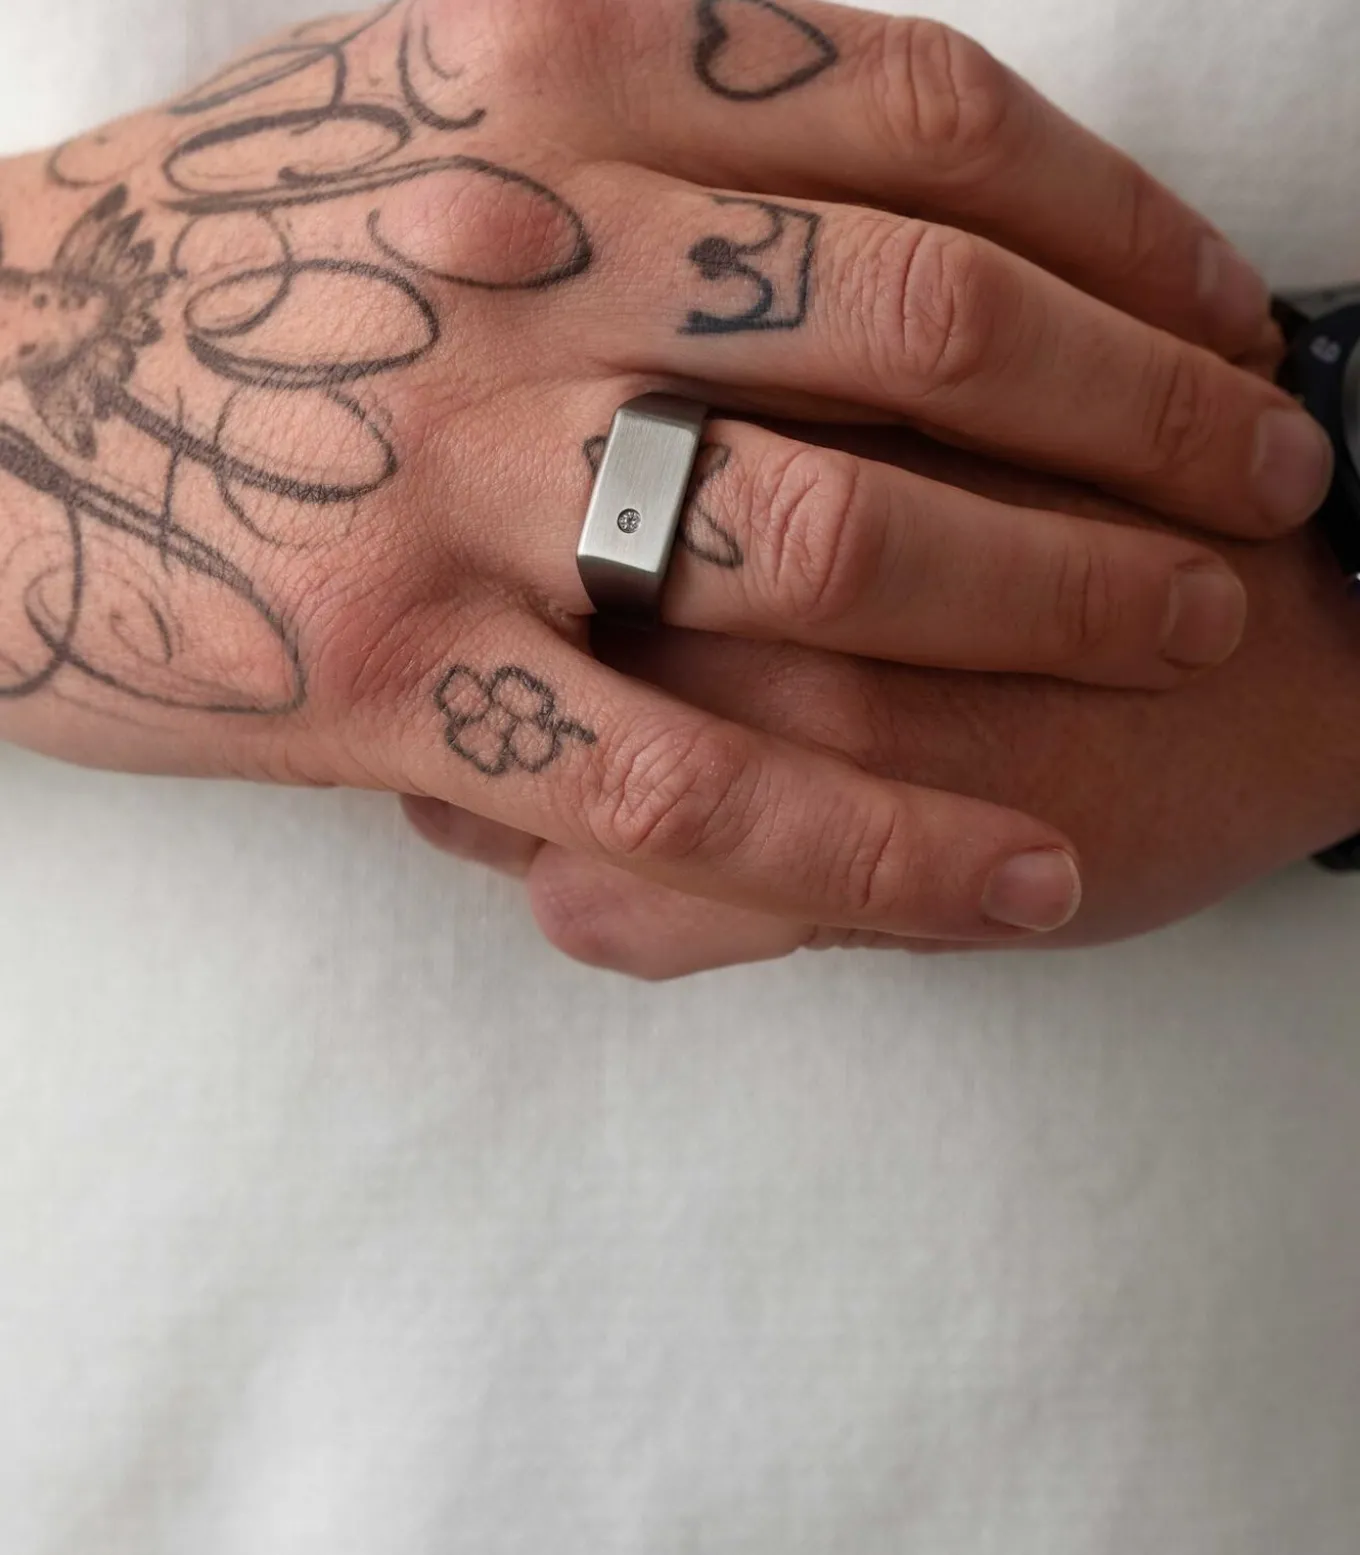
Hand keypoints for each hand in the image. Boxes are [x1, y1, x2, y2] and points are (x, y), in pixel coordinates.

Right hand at [0, 0, 1330, 942]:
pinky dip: (884, 840)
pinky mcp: (396, 686)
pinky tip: (1024, 877)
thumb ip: (654, 119)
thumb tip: (894, 174)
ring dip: (1066, 596)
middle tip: (1269, 484)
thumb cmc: (226, 263)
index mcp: (547, 69)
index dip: (1125, 231)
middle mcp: (520, 249)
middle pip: (937, 327)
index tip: (1223, 322)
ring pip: (841, 548)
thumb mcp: (432, 98)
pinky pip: (698, 787)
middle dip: (1153, 414)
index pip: (929, 125)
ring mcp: (455, 480)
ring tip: (1198, 634)